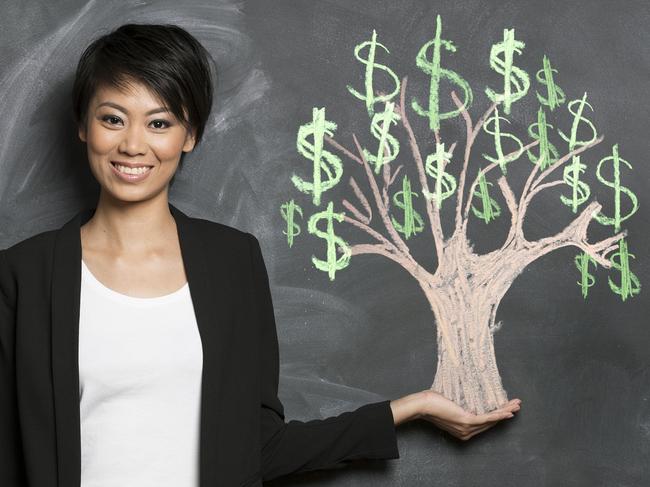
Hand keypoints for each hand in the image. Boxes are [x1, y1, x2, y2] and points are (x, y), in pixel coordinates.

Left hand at [390, 390, 520, 440]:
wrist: (422, 405)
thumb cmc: (432, 403)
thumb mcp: (450, 406)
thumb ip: (460, 407)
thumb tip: (468, 398)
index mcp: (463, 431)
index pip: (484, 423)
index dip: (497, 416)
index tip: (506, 408)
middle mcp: (466, 433)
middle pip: (491, 422)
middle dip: (505, 413)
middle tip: (516, 405)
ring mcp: (467, 428)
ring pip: (491, 420)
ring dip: (505, 411)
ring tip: (516, 405)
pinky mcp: (467, 421)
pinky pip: (487, 418)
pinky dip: (498, 414)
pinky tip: (507, 411)